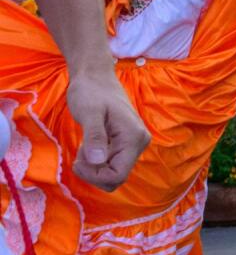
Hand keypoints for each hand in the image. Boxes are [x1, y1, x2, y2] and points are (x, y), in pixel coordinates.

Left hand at [62, 68, 149, 191]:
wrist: (95, 76)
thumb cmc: (91, 91)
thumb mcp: (89, 112)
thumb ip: (94, 136)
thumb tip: (97, 160)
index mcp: (134, 137)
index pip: (117, 175)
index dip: (94, 175)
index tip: (77, 160)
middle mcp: (139, 142)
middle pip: (116, 177)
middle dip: (93, 172)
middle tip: (79, 153)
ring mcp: (134, 143)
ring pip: (114, 172)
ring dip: (94, 167)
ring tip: (84, 146)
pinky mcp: (126, 143)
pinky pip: (112, 163)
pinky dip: (97, 160)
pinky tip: (89, 144)